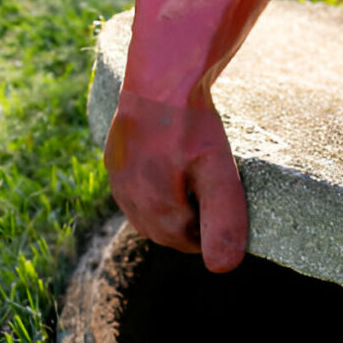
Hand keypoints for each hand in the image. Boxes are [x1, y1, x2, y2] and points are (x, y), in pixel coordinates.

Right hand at [104, 91, 246, 272]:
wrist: (163, 75)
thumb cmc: (193, 124)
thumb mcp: (219, 174)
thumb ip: (222, 220)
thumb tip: (222, 268)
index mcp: (152, 208)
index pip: (186, 241)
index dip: (211, 230)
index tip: (228, 207)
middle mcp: (127, 197)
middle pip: (164, 229)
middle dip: (191, 221)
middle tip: (216, 193)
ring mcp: (117, 176)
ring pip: (148, 209)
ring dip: (174, 204)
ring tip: (198, 178)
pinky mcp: (115, 157)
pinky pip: (137, 186)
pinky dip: (158, 185)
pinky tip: (177, 165)